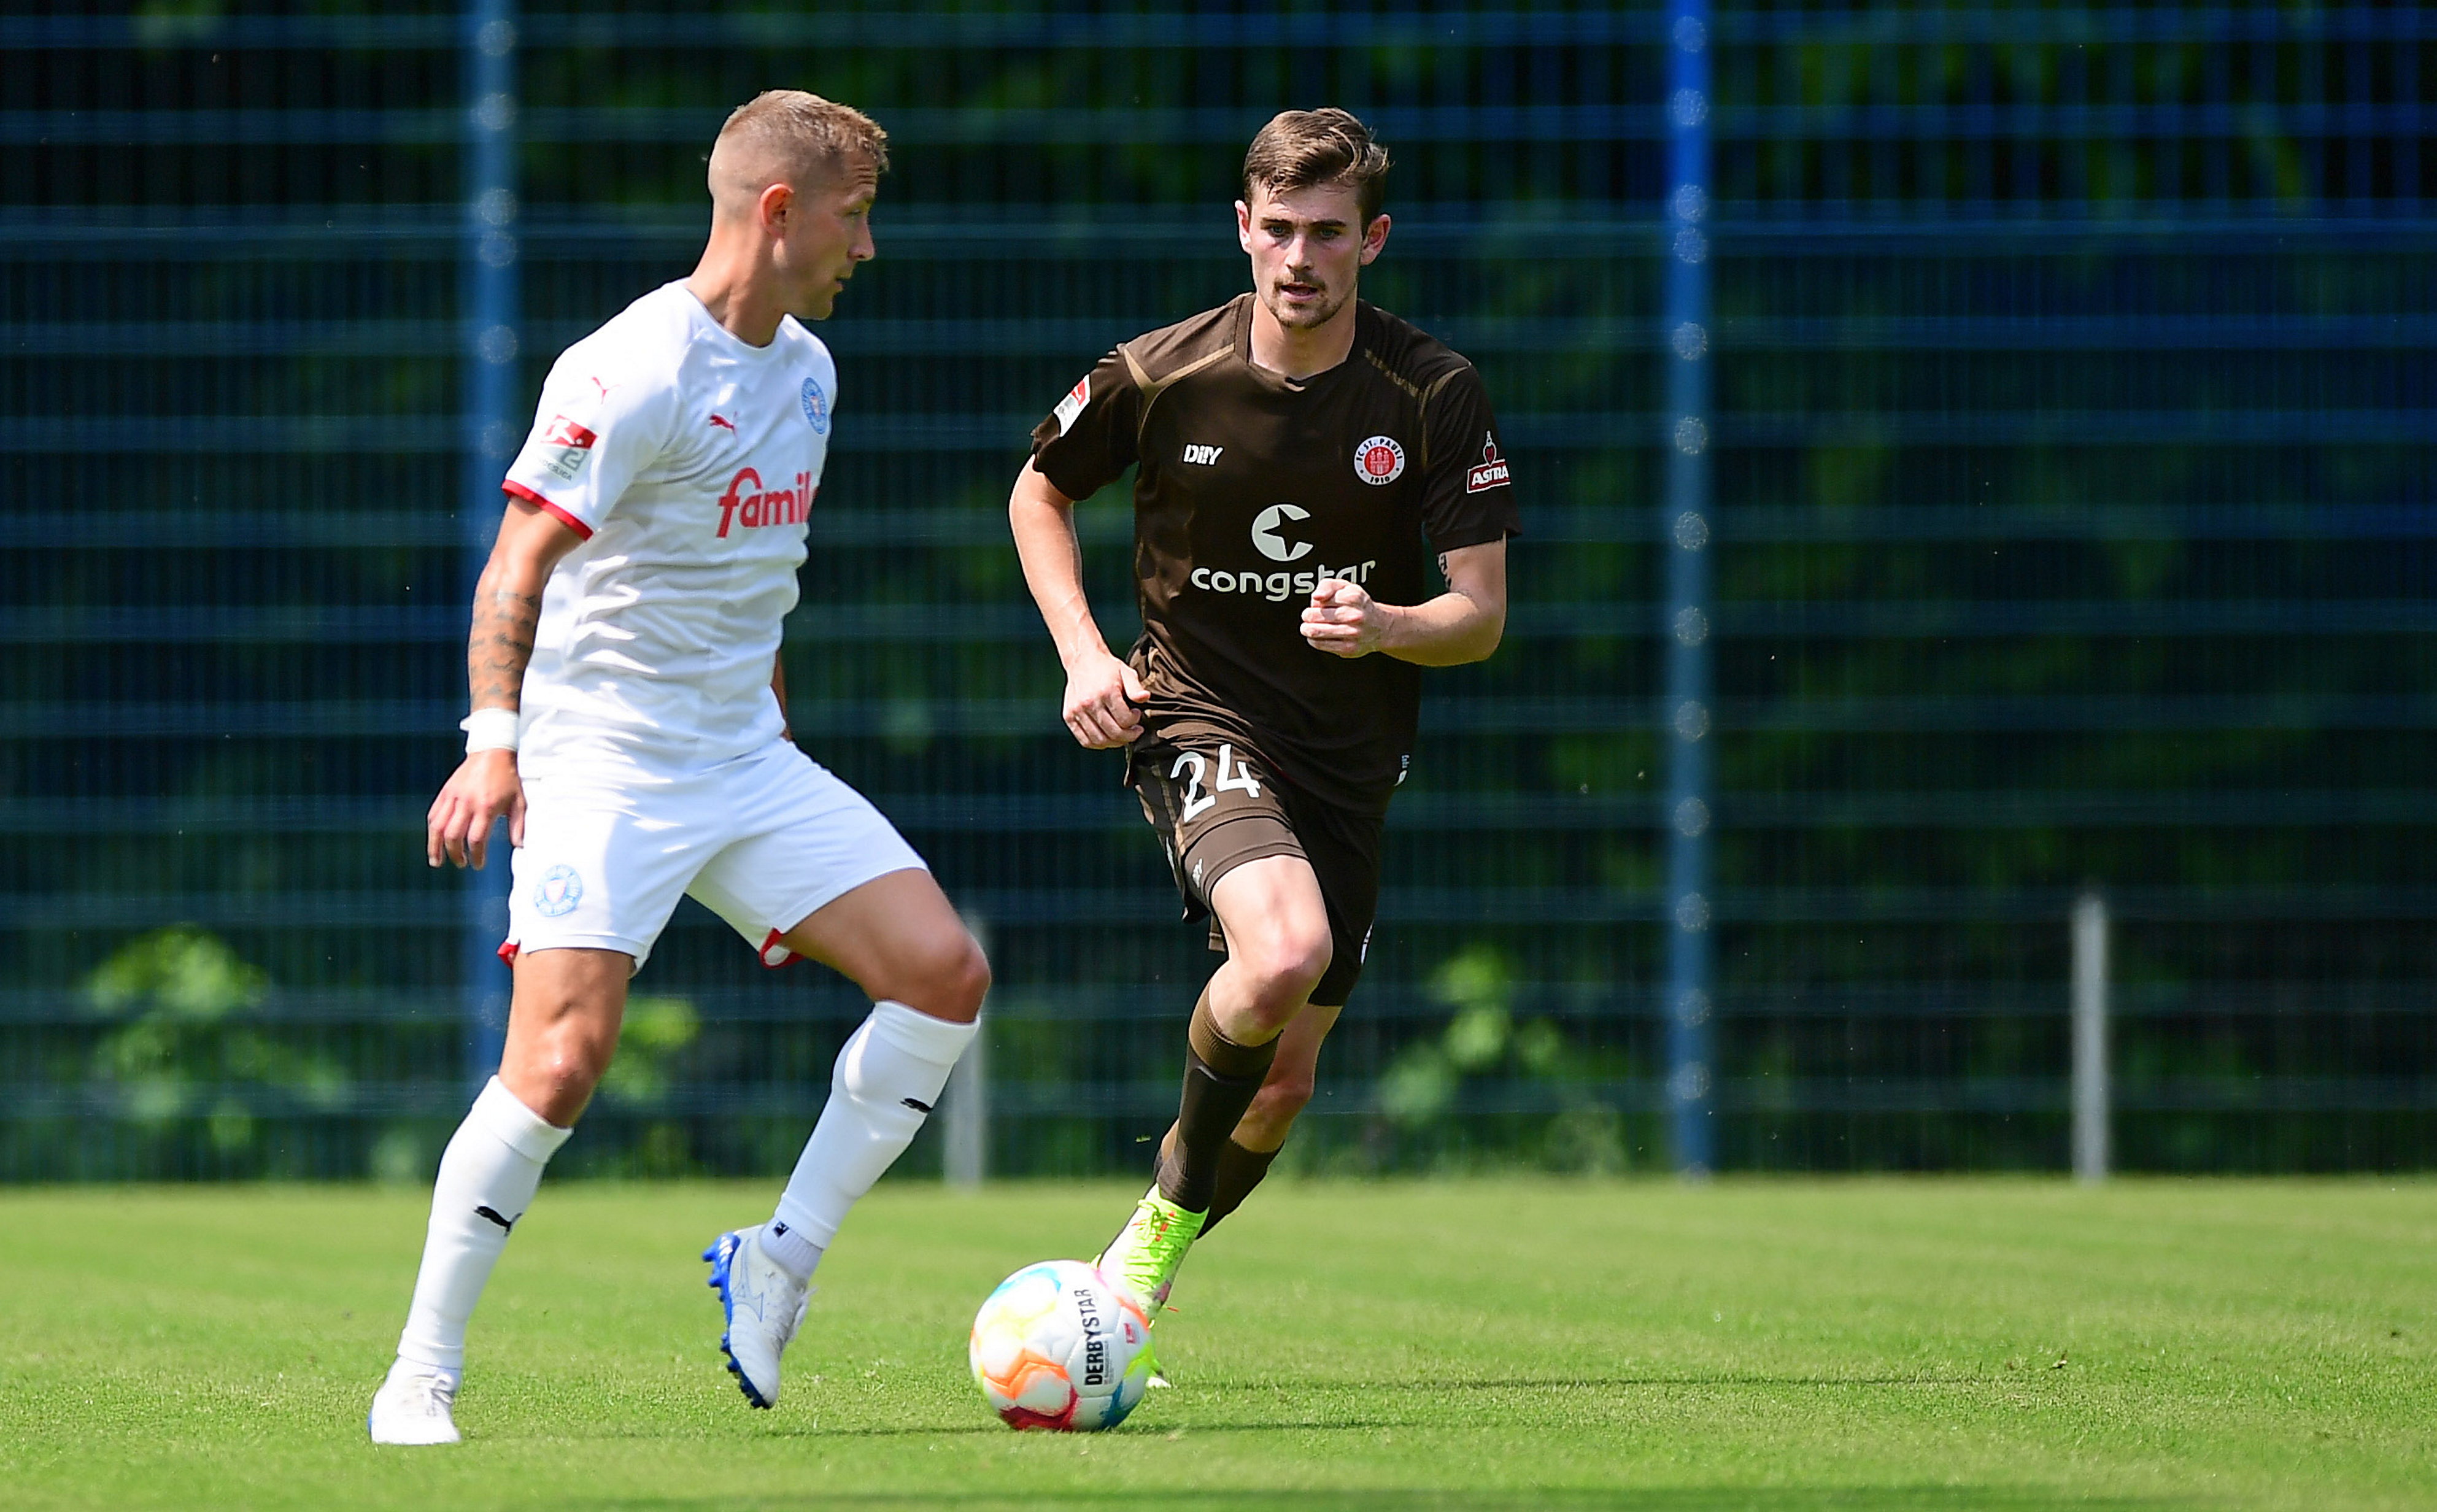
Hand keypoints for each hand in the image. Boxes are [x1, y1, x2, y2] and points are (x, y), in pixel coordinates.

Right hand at [427, 749, 525, 868]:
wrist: (492, 752)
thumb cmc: (507, 779)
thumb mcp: (519, 802)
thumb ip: (518, 826)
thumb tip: (519, 847)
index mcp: (487, 807)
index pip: (476, 838)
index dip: (476, 855)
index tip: (478, 864)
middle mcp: (467, 803)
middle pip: (454, 836)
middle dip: (455, 854)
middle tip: (462, 863)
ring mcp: (454, 796)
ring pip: (438, 827)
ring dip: (435, 846)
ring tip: (437, 861)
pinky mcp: (445, 792)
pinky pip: (433, 814)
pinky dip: (432, 829)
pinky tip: (434, 840)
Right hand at [1062, 649, 1147, 747]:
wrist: (1082, 660)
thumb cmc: (1107, 668)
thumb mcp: (1126, 672)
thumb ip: (1135, 687)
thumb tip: (1145, 697)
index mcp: (1106, 692)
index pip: (1125, 720)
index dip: (1135, 721)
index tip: (1137, 715)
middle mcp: (1089, 702)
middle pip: (1113, 732)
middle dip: (1129, 736)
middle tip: (1135, 731)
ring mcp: (1077, 711)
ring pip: (1100, 740)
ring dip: (1115, 742)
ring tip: (1122, 735)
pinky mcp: (1069, 716)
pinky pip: (1085, 740)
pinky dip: (1098, 744)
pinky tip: (1107, 737)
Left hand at [1300, 578, 1389, 657]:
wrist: (1378, 626)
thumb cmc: (1357, 605)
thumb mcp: (1344, 587)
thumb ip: (1327, 586)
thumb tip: (1317, 597)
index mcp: (1353, 597)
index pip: (1318, 599)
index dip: (1314, 601)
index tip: (1318, 603)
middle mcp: (1355, 616)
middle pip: (1313, 616)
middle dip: (1307, 615)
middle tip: (1310, 615)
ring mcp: (1352, 633)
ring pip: (1315, 631)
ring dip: (1308, 628)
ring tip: (1311, 626)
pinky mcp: (1348, 648)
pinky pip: (1320, 644)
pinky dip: (1314, 640)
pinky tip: (1319, 635)